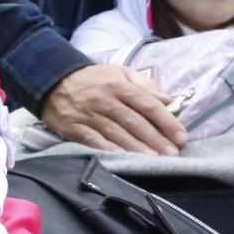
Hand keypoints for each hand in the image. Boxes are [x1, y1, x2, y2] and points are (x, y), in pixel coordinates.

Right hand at [41, 63, 185, 154]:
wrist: (52, 80)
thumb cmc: (92, 78)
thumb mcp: (119, 72)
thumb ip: (144, 85)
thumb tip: (168, 100)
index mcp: (118, 85)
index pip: (147, 104)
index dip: (166, 121)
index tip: (181, 136)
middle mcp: (105, 100)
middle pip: (135, 122)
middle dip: (156, 139)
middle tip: (173, 153)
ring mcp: (88, 115)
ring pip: (117, 134)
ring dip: (138, 148)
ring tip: (155, 160)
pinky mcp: (74, 127)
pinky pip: (95, 141)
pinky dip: (111, 150)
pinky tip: (125, 159)